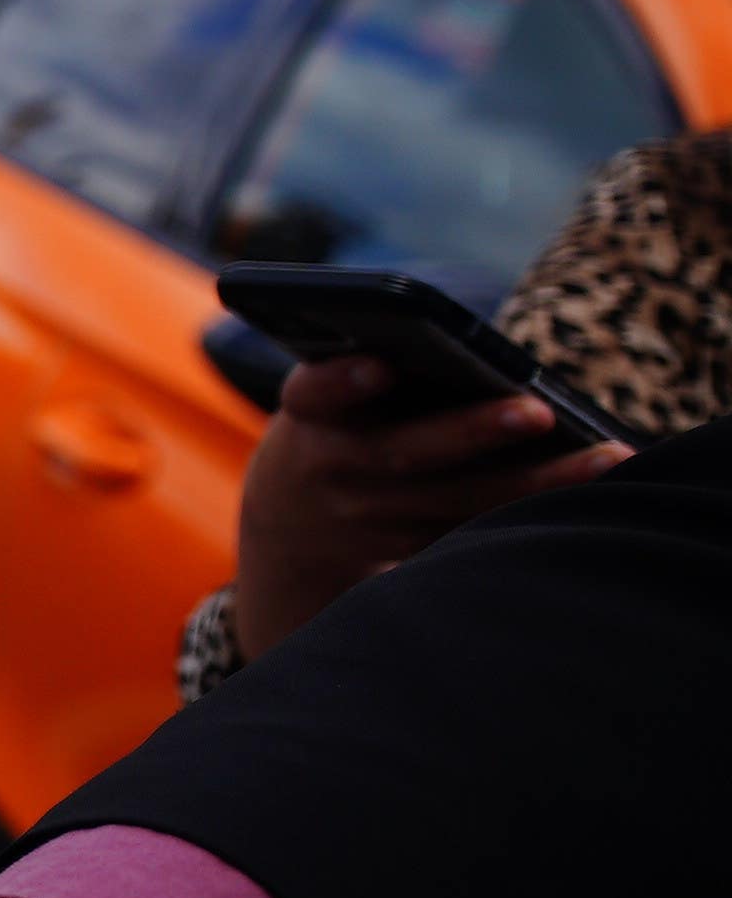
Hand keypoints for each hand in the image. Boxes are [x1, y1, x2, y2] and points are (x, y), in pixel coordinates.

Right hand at [231, 349, 622, 658]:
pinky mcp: (411, 550)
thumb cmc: (336, 427)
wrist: (291, 525)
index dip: (343, 383)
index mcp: (308, 417)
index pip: (315, 394)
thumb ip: (371, 374)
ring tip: (607, 455)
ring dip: (537, 482)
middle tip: (535, 410)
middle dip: (471, 432)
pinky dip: (536, 513)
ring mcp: (369, 520)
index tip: (381, 365)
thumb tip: (464, 347)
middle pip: (405, 453)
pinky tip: (595, 491)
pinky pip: (480, 530)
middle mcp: (331, 471)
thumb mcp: (330, 399)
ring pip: (459, 502)